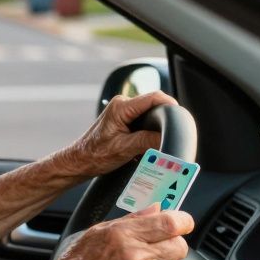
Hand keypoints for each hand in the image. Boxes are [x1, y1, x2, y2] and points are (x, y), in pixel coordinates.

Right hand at [37, 205, 192, 259]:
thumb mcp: (97, 232)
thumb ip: (132, 219)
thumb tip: (156, 208)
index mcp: (123, 236)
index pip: (172, 224)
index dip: (183, 221)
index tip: (182, 223)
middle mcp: (135, 259)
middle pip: (180, 247)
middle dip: (173, 245)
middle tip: (159, 247)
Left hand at [56, 91, 178, 178]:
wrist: (79, 161)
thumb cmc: (95, 155)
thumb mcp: (124, 149)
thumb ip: (147, 141)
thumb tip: (168, 138)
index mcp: (121, 107)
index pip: (153, 98)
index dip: (170, 105)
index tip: (180, 117)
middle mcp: (122, 104)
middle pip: (154, 105)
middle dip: (164, 119)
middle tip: (171, 134)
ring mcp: (123, 111)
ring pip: (149, 114)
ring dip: (156, 127)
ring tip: (157, 141)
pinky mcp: (124, 119)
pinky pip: (143, 120)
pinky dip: (149, 131)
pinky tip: (147, 144)